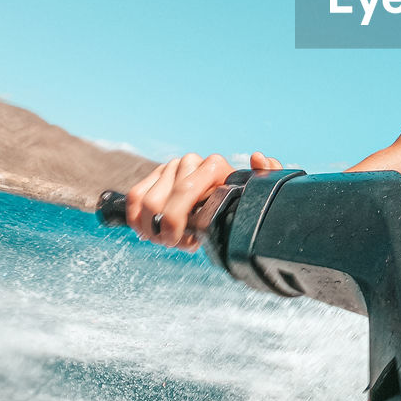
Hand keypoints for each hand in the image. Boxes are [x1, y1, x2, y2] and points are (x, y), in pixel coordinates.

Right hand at [125, 151, 282, 249]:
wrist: (228, 199)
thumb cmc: (242, 202)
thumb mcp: (257, 195)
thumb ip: (266, 176)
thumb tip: (257, 157)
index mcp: (213, 166)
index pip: (184, 192)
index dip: (175, 222)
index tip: (181, 242)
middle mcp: (190, 162)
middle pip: (160, 201)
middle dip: (162, 230)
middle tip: (174, 243)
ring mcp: (172, 167)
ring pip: (144, 201)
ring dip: (150, 228)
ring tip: (167, 239)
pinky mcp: (157, 175)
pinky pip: (134, 196)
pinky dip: (135, 218)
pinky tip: (149, 232)